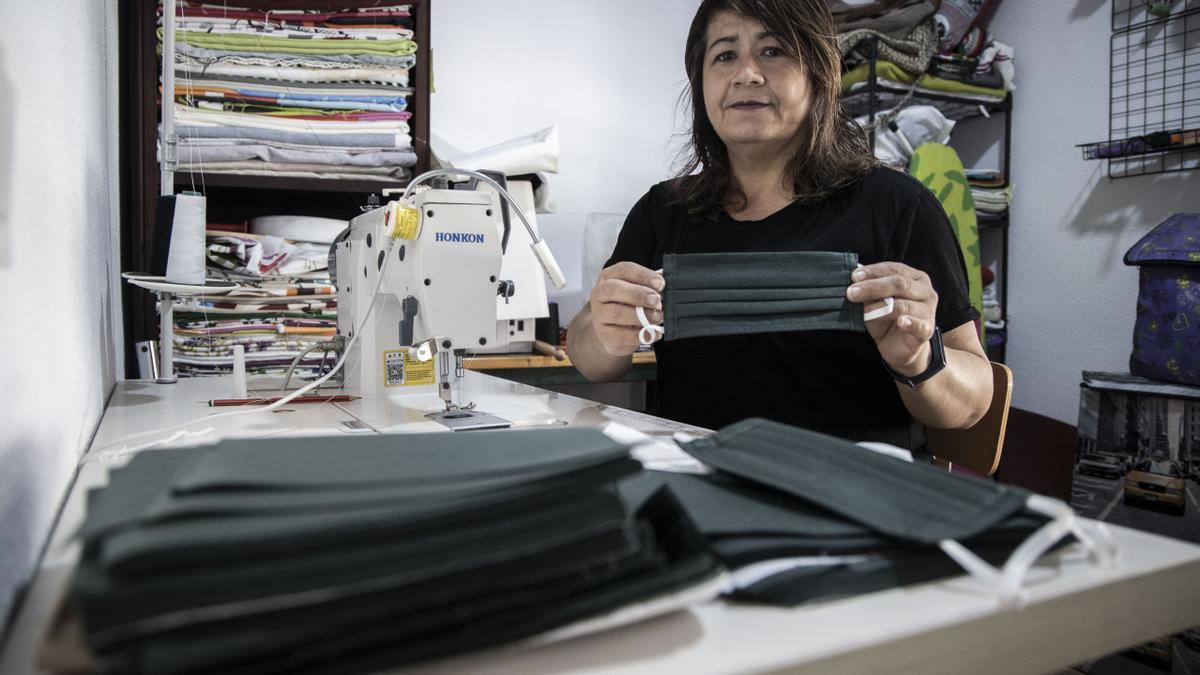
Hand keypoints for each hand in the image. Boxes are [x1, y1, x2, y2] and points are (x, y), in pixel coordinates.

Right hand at [588, 262, 665, 355]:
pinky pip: (620, 334)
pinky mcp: (602, 334)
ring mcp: (598, 314)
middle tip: (656, 300)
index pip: (624, 270)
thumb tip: (663, 289)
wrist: (610, 332)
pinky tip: (652, 333)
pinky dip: (639, 335)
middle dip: (638, 294)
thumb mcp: (637, 293)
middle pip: (613, 289)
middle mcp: (600, 293)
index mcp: (610, 276)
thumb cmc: (627, 306)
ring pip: (616, 313)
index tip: (660, 284)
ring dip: (641, 316)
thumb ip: (649, 288)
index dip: (643, 275)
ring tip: (658, 318)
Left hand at [846, 262, 937, 376]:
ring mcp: (928, 310)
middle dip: (873, 287)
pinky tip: (901, 322)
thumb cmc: (887, 319)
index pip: (894, 269)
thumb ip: (868, 292)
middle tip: (852, 292)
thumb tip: (853, 282)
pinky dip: (910, 323)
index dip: (873, 271)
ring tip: (863, 312)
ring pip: (904, 305)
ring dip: (880, 307)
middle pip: (899, 284)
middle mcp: (925, 291)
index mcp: (914, 278)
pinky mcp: (927, 329)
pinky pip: (919, 325)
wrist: (899, 347)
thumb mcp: (875, 302)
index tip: (854, 276)